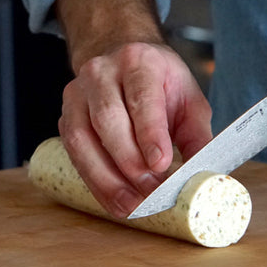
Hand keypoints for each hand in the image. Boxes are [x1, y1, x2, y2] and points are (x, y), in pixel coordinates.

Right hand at [58, 42, 211, 217]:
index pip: (142, 98)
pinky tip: (114, 200)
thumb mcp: (189, 101)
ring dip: (107, 178)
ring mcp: (78, 93)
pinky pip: (74, 153)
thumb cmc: (162, 84)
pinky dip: (95, 182)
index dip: (149, 134)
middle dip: (130, 162)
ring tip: (132, 204)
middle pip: (108, 120)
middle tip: (152, 191)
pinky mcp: (66, 116)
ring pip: (83, 139)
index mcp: (139, 62)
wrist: (126, 62)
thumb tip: (201, 174)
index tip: (160, 164)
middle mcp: (102, 73)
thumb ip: (197, 135)